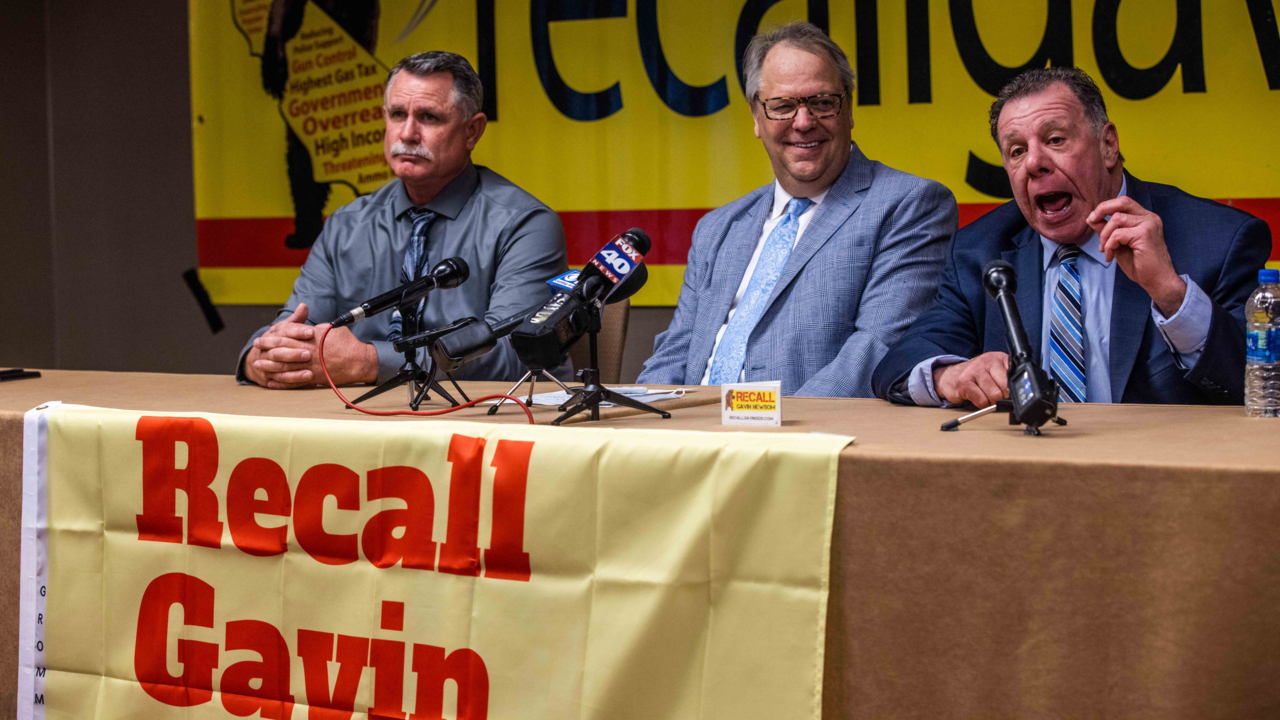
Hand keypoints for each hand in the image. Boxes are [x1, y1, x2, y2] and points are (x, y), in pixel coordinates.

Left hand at [245, 304, 377, 388]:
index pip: (288, 335)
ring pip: (284, 366)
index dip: (274, 335)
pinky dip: (282, 382)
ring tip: (258, 365)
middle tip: (256, 348)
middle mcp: (308, 352)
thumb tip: (307, 328)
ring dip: (269, 366)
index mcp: (312, 338)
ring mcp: (310, 367)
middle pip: (282, 350)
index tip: (265, 335)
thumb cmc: (347, 343)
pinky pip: (294, 381)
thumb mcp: (332, 329)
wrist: (359, 361)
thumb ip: (317, 329)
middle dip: (267, 349)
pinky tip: (272, 381)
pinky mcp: (313, 379)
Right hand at [933, 352, 1008, 407]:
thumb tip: (1019, 392)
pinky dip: (983, 405)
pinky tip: (979, 399)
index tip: (1010, 394)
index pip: (1013, 376)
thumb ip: (1006, 376)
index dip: (1013, 389)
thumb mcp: (994, 370)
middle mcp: (986, 361)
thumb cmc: (976, 375)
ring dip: (993, 402)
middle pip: (1005, 387)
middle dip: (1003, 397)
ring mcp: (974, 371)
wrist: (950, 375)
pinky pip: (982, 400)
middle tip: (998, 397)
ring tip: (987, 398)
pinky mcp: (964, 383)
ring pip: (995, 395)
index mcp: (997, 358)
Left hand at [1087, 196, 1185, 315]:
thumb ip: (1108, 230)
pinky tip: (1110, 256)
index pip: (1123, 202)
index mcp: (1144, 218)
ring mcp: (1149, 224)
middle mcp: (1149, 217)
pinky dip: (1109, 245)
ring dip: (1104, 236)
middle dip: (1102, 209)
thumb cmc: (1139, 264)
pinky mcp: (1145, 234)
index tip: (1093, 219)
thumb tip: (1091, 218)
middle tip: (1092, 221)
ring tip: (1105, 250)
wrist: (1156, 280)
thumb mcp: (1118, 244)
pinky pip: (1117, 234)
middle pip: (1122, 202)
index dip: (1105, 207)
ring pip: (1116, 219)